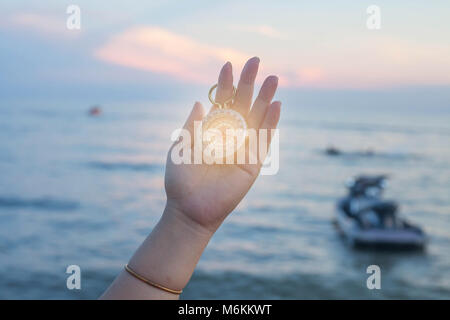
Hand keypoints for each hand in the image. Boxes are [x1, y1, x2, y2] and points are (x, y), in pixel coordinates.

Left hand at [165, 57, 280, 233]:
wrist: (189, 209)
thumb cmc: (181, 179)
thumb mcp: (181, 146)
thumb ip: (192, 125)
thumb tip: (199, 101)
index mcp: (211, 129)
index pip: (221, 101)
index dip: (225, 83)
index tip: (228, 65)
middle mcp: (229, 135)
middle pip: (242, 104)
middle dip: (248, 83)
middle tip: (255, 60)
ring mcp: (242, 147)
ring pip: (257, 118)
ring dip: (265, 98)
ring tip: (273, 78)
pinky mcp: (253, 163)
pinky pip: (264, 140)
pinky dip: (271, 123)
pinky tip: (276, 105)